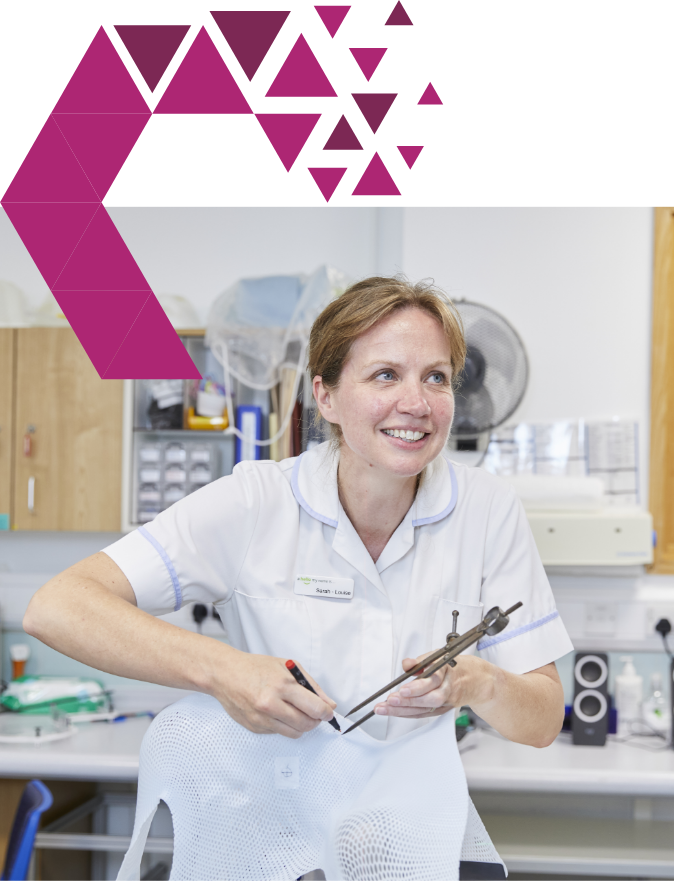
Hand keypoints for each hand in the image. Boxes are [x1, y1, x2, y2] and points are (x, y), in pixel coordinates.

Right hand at [211, 650, 336, 738]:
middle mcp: (271, 704)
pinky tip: (278, 713)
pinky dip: (284, 725)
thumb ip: (311, 685)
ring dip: (301, 725)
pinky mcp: (254, 728)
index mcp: (282, 685)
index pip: (314, 708)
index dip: (326, 712)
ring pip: (294, 733)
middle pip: (306, 724)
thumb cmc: (256, 667)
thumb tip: (329, 704)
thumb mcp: (287, 667)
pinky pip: (278, 733)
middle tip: (315, 714)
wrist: (225, 674)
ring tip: (297, 713)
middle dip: (315, 720)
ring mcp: (261, 719)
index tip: (328, 712)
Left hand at [374, 652, 495, 718]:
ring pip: (425, 709)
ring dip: (403, 710)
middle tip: (389, 701)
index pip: (432, 681)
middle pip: (429, 700)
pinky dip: (408, 713)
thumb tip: (406, 664)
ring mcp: (446, 702)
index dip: (417, 688)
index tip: (402, 689)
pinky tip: (394, 712)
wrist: (476, 680)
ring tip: (384, 708)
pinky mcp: (443, 710)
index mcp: (446, 672)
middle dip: (408, 702)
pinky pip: (424, 714)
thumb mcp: (436, 656)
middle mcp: (447, 689)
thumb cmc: (453, 666)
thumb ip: (419, 661)